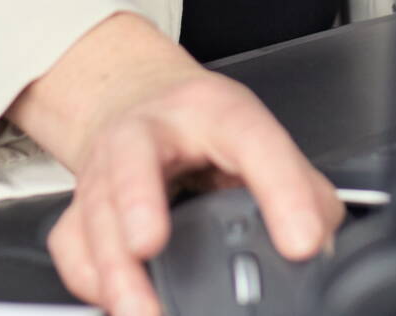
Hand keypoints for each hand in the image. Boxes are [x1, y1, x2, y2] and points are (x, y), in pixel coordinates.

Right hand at [7, 13, 343, 315]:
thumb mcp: (259, 137)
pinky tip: (117, 304)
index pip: (252, 139)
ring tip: (140, 310)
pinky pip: (71, 246)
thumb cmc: (202, 127)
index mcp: (213, 112)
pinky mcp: (79, 206)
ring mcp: (106, 167)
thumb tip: (324, 241)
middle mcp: (149, 131)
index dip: (281, 190)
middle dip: (136, 200)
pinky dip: (91, 281)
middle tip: (151, 243)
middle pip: (132, 157)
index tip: (302, 242)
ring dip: (113, 267)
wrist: (137, 100)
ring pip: (93, 210)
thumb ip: (301, 188)